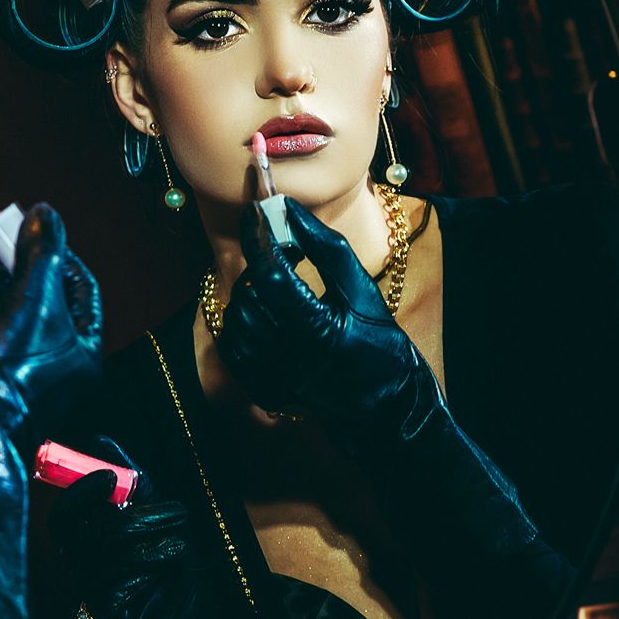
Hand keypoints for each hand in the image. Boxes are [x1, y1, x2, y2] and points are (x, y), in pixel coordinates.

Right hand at [0, 204, 104, 452]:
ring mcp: (17, 375)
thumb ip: (41, 252)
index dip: (51, 256)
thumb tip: (47, 215)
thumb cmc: (7, 372)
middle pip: (26, 300)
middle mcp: (54, 364)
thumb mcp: (30, 297)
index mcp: (80, 347)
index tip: (23, 239)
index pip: (78, 287)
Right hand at [44, 438, 260, 618]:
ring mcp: (92, 601)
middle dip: (129, 513)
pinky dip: (154, 558)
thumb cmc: (178, 568)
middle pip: (78, 535)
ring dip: (152, 532)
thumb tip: (100, 440)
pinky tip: (175, 558)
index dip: (79, 493)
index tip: (112, 475)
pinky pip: (117, 580)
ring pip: (106, 551)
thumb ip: (131, 481)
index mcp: (88, 549)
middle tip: (166, 508)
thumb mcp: (158, 517)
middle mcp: (83, 575)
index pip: (61, 521)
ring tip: (181, 533)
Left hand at [215, 195, 442, 450]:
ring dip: (248, 296)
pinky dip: (239, 325)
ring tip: (275, 285)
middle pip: (250, 300)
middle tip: (278, 253)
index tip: (256, 214)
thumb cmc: (381, 344)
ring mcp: (275, 379)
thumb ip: (326, 249)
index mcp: (323, 332)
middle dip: (258, 268)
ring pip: (236, 325)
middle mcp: (293, 360)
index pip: (273, 278)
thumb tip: (289, 211)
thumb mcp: (363, 291)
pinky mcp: (264, 390)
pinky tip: (262, 313)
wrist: (386, 407)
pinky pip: (232, 351)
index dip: (260, 241)